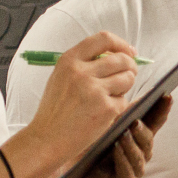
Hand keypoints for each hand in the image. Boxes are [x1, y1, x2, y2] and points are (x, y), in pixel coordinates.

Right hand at [22, 31, 141, 167]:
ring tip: (110, 96)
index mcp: (69, 60)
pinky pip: (124, 100)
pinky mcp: (106, 109)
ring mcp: (95, 90)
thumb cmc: (56, 109)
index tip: (129, 52)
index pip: (103, 39)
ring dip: (125, 86)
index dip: (121, 44)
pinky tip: (102, 113)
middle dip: (130, 67)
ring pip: (128, 78)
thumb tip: (119, 54)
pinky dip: (118, 106)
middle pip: (122, 59)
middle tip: (128, 75)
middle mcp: (82, 72)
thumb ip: (85, 63)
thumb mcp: (62, 77)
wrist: (47, 138)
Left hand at [75, 96, 171, 177]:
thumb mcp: (104, 123)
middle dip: (142, 130)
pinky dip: (123, 161)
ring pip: (139, 156)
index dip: (162, 110)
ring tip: (123, 135)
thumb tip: (129, 86)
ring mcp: (136, 167)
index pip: (155, 121)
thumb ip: (121, 111)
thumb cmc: (91, 142)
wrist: (72, 166)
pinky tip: (117, 151)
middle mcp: (141, 151)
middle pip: (148, 140)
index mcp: (139, 135)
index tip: (167, 96)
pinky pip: (128, 172)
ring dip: (132, 145)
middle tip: (135, 122)